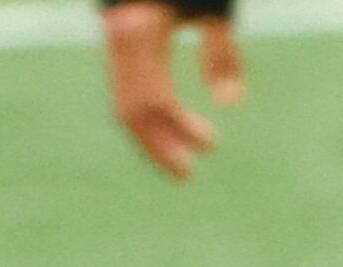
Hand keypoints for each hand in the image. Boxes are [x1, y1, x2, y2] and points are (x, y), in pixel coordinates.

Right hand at [102, 1, 245, 179]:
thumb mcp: (214, 6)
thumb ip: (221, 52)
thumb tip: (229, 102)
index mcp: (140, 35)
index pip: (157, 99)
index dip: (181, 130)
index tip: (209, 148)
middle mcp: (119, 42)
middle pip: (131, 112)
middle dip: (158, 146)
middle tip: (186, 175)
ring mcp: (113, 42)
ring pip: (123, 103)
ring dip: (150, 134)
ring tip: (178, 155)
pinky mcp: (116, 39)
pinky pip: (124, 88)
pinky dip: (144, 111)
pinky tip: (167, 121)